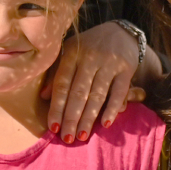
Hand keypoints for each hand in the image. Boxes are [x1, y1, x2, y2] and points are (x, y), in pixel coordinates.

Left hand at [42, 21, 142, 141]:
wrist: (121, 31)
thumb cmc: (89, 46)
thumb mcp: (70, 52)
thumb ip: (57, 72)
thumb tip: (44, 96)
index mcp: (72, 53)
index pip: (62, 84)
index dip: (56, 107)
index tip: (53, 127)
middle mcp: (90, 58)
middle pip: (78, 92)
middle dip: (72, 117)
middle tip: (67, 138)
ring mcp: (109, 63)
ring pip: (97, 95)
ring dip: (89, 118)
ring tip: (83, 135)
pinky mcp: (126, 69)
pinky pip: (119, 92)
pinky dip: (113, 108)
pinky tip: (106, 123)